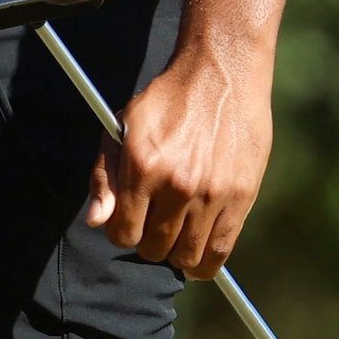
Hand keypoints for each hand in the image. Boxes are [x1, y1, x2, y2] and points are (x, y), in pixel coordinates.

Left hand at [85, 41, 275, 277]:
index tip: (129, 222)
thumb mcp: (123, 127)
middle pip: (154, 249)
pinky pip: (220, 251)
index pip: (123, 233)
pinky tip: (199, 252)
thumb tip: (96, 221)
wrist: (221, 75)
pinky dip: (206, 263)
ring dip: (177, 253)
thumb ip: (105, 176)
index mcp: (142, 165)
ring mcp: (212, 194)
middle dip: (149, 241)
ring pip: (186, 256)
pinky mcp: (242, 197)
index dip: (121, 231)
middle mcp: (177, 184)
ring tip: (177, 234)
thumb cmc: (167, 101)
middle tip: (155, 223)